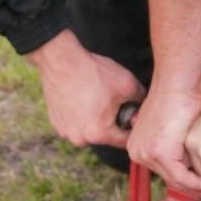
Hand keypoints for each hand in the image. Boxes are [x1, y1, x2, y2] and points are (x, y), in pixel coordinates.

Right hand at [28, 30, 144, 147]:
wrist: (61, 60)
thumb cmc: (94, 72)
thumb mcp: (127, 84)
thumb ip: (141, 100)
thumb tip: (144, 107)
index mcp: (99, 134)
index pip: (125, 141)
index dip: (133, 127)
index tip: (134, 114)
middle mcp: (80, 138)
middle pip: (106, 135)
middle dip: (113, 121)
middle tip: (113, 100)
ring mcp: (65, 131)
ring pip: (89, 129)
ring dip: (95, 118)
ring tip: (96, 97)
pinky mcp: (56, 122)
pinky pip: (75, 123)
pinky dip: (80, 114)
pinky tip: (82, 96)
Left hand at [126, 85, 200, 191]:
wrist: (177, 84)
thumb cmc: (177, 96)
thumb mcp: (169, 124)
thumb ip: (171, 140)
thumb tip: (183, 153)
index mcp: (136, 144)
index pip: (161, 169)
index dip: (183, 176)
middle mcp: (137, 151)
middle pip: (167, 176)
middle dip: (191, 183)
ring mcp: (147, 153)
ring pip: (175, 179)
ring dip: (196, 184)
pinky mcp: (161, 153)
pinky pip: (181, 176)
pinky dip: (198, 181)